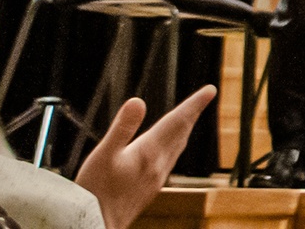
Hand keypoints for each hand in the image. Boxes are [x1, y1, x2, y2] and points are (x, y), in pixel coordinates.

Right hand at [75, 86, 216, 228]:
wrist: (94, 227)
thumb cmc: (95, 193)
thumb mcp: (103, 155)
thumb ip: (122, 128)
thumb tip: (138, 101)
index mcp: (150, 153)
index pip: (178, 121)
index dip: (194, 104)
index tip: (210, 90)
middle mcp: (158, 166)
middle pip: (181, 133)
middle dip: (192, 114)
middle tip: (204, 99)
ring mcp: (155, 180)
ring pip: (177, 149)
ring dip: (184, 131)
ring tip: (188, 120)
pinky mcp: (149, 191)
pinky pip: (168, 163)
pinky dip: (173, 148)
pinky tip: (166, 152)